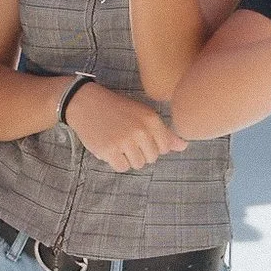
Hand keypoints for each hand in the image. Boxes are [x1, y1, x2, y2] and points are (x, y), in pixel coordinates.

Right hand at [63, 82, 186, 172]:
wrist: (86, 102)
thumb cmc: (116, 108)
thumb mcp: (142, 114)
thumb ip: (164, 132)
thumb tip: (184, 146)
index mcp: (151, 119)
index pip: (165, 147)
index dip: (153, 145)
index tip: (140, 136)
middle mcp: (140, 130)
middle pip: (152, 158)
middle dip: (141, 152)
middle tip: (127, 138)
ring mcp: (124, 141)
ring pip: (138, 164)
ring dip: (128, 158)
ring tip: (118, 142)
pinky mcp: (109, 150)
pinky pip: (122, 167)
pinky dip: (116, 162)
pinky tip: (110, 147)